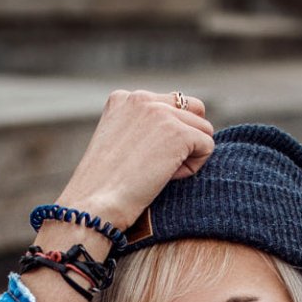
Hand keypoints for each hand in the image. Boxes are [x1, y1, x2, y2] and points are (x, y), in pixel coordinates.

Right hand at [56, 89, 214, 227]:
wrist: (94, 204)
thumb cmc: (103, 188)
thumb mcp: (118, 144)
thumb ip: (143, 129)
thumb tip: (181, 133)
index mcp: (123, 98)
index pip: (170, 105)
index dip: (167, 136)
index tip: (142, 159)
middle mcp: (142, 97)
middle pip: (193, 112)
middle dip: (184, 141)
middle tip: (157, 167)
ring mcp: (160, 113)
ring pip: (203, 129)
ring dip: (189, 155)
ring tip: (160, 174)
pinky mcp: (177, 132)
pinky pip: (207, 146)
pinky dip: (193, 168)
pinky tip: (167, 177)